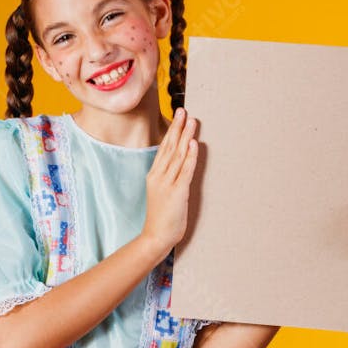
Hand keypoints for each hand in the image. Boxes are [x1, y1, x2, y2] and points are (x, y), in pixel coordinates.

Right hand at [141, 107, 198, 255]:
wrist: (155, 237)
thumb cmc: (160, 218)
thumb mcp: (159, 193)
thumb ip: (166, 178)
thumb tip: (178, 163)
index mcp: (154, 175)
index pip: (163, 148)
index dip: (171, 132)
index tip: (177, 117)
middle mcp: (159, 176)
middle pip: (169, 147)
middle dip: (177, 128)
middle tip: (184, 110)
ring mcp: (167, 184)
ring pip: (178, 155)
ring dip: (185, 137)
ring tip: (192, 121)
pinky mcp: (177, 193)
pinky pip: (185, 171)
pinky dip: (190, 156)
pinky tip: (193, 144)